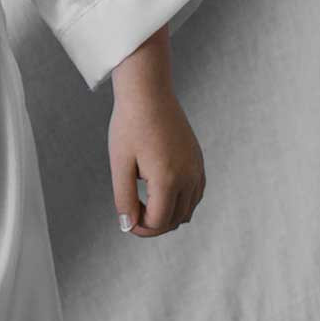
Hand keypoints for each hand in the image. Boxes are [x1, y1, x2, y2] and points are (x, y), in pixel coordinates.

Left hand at [109, 63, 205, 237]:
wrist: (148, 92)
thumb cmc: (130, 125)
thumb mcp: (120, 164)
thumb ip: (124, 198)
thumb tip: (128, 226)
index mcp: (168, 179)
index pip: (159, 222)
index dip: (140, 228)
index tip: (125, 218)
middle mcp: (188, 177)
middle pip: (175, 220)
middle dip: (154, 224)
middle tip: (132, 212)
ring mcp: (197, 168)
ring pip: (188, 209)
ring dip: (168, 214)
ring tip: (144, 202)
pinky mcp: (198, 160)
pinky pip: (196, 193)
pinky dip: (181, 201)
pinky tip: (161, 191)